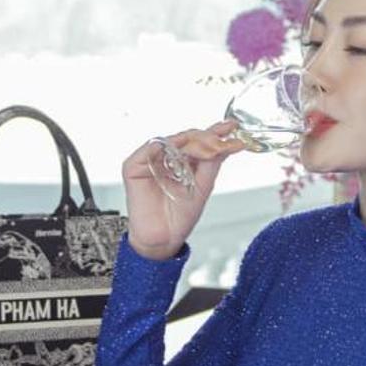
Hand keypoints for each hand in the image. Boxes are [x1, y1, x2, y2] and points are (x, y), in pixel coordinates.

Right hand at [122, 120, 247, 260]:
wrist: (164, 239)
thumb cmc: (179, 217)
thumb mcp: (203, 186)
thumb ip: (211, 162)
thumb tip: (225, 142)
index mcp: (181, 162)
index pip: (198, 142)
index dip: (214, 132)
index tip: (231, 126)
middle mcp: (164, 159)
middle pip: (186, 138)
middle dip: (206, 138)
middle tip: (221, 142)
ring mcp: (149, 161)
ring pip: (170, 140)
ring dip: (191, 142)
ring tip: (209, 149)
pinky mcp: (134, 166)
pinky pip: (150, 148)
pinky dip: (167, 147)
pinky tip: (183, 150)